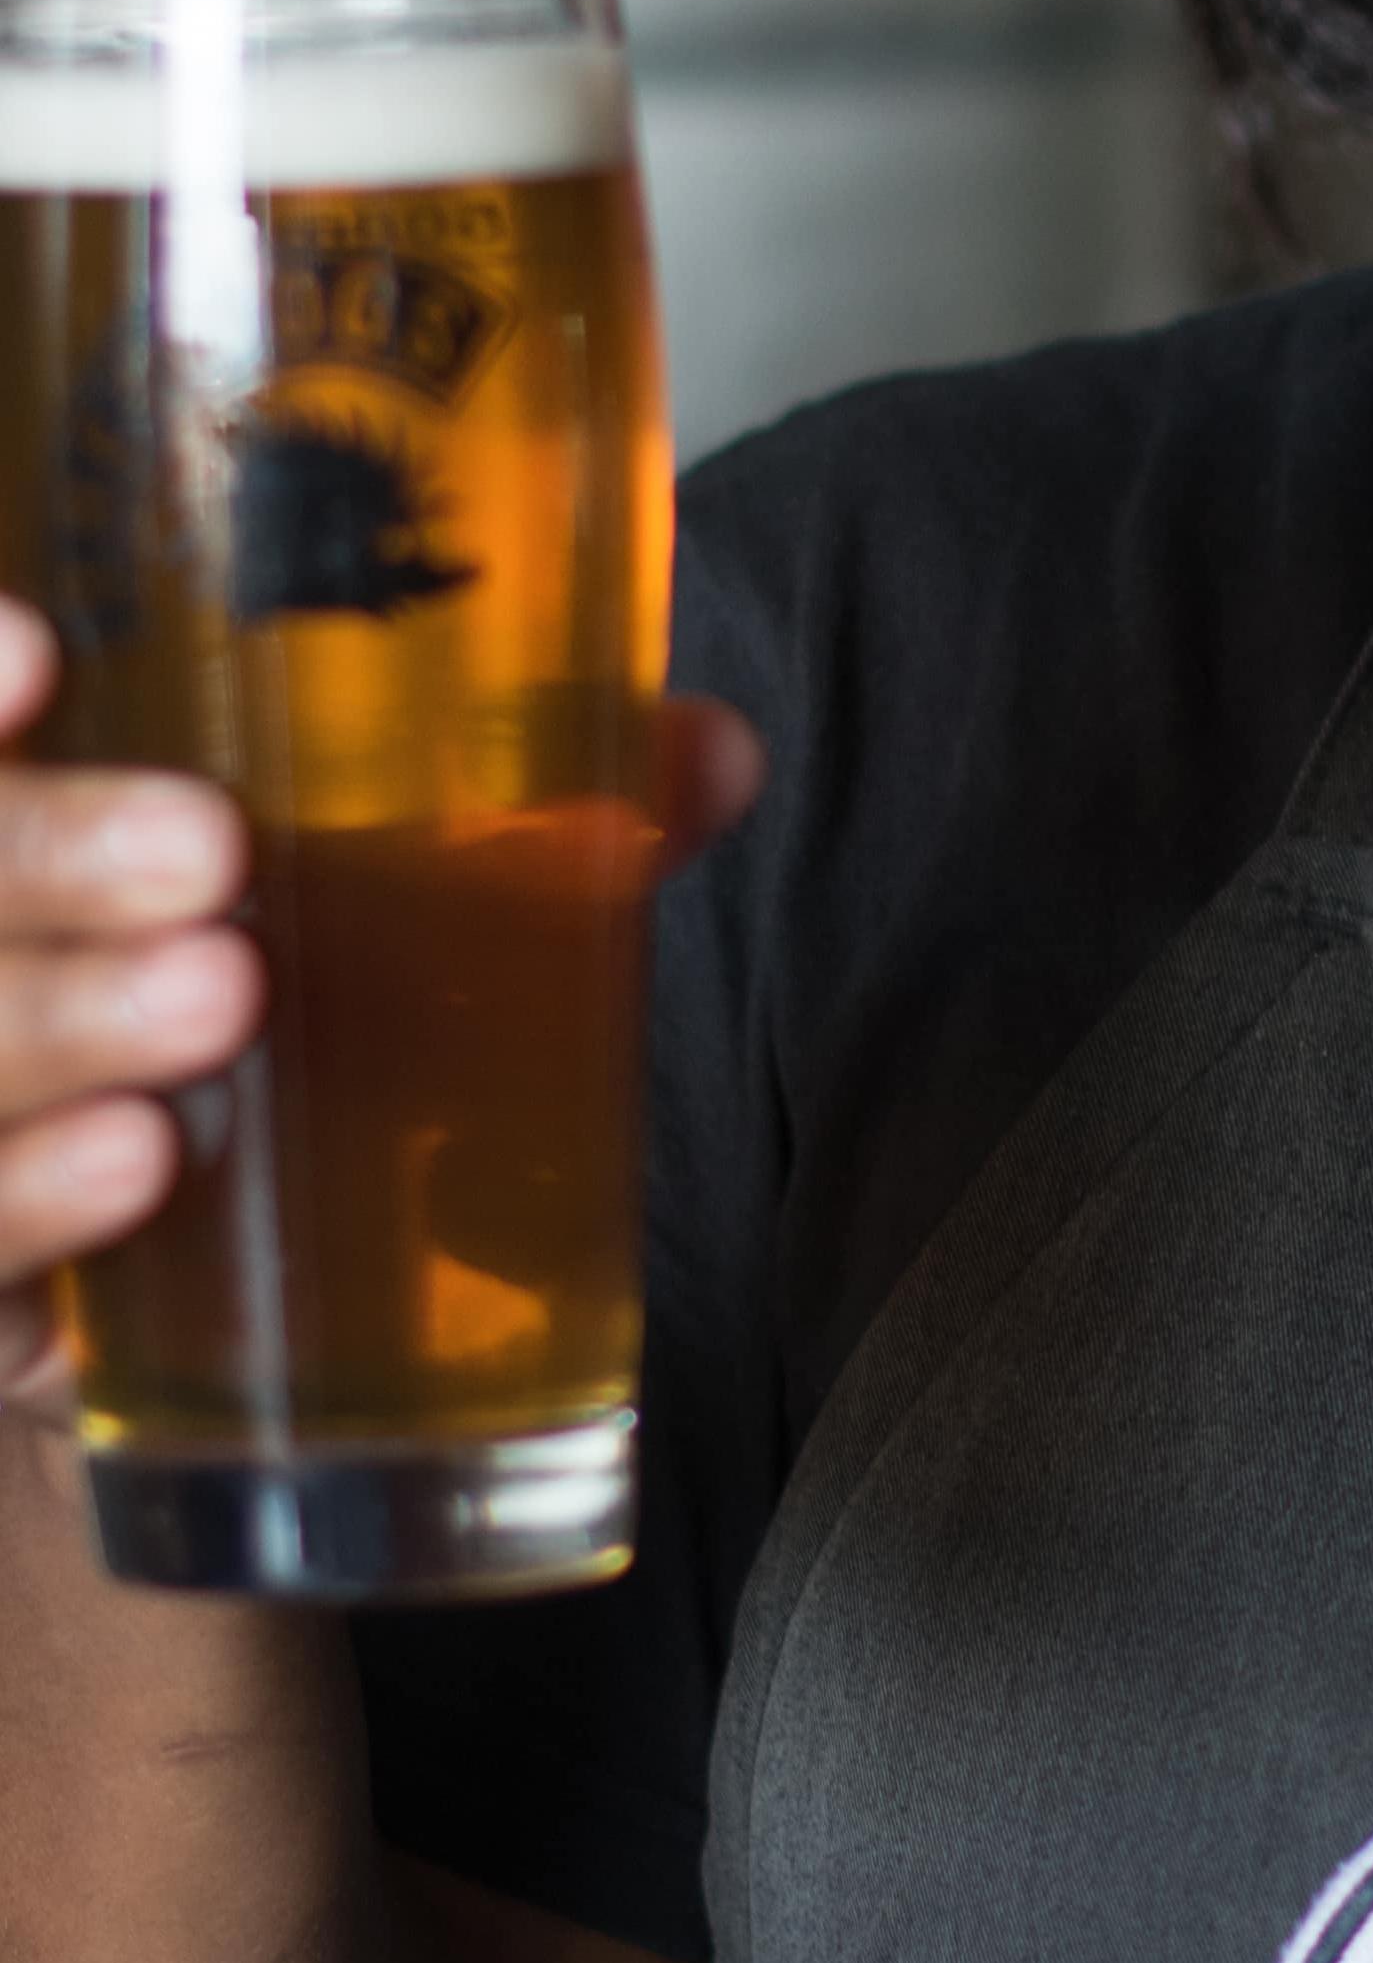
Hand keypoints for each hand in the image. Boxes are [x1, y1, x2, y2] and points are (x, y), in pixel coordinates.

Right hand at [0, 600, 763, 1412]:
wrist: (217, 1311)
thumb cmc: (295, 1039)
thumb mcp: (393, 913)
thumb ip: (528, 826)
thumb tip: (714, 751)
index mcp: (23, 815)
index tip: (43, 651)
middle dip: (42, 852)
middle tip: (214, 855)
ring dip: (53, 1018)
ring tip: (222, 998)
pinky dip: (36, 1195)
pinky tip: (144, 1165)